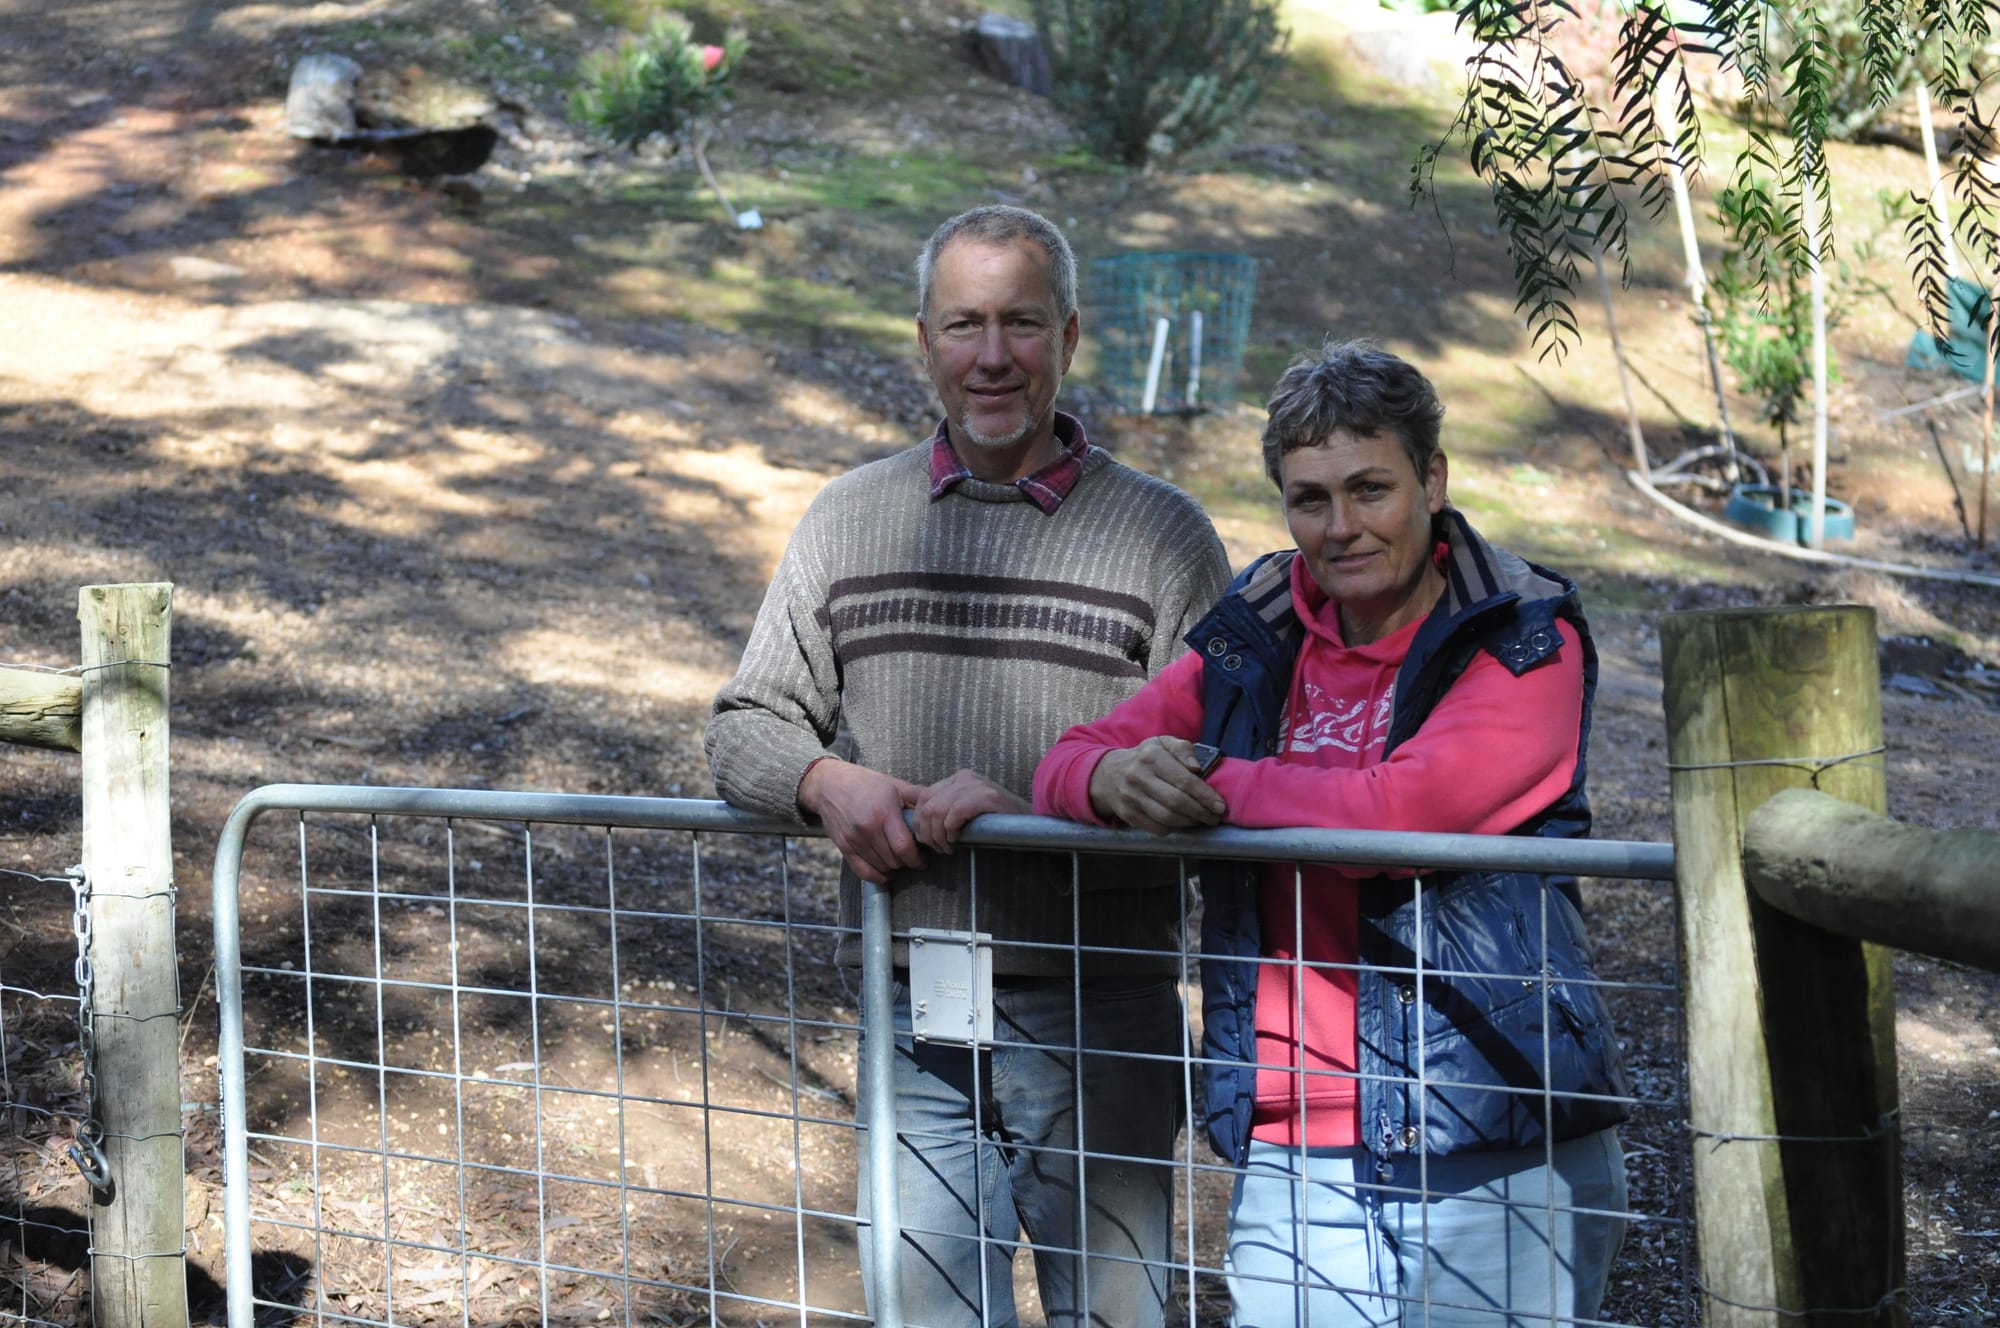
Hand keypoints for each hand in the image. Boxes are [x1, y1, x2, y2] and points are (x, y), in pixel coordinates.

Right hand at [798, 759, 925, 883]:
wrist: (829, 784)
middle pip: (894, 860)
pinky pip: (863, 872)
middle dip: (907, 862)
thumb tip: (937, 809)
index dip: (917, 859)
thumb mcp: (894, 785)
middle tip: (912, 857)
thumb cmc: (865, 783)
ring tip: (899, 860)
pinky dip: (877, 876)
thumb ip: (916, 798)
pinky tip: (886, 872)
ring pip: (881, 867)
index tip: (923, 860)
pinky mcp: (844, 847)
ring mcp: (854, 839)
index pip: (904, 847)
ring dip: (893, 868)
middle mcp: (868, 828)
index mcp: (883, 812)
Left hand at [909, 769, 1030, 854]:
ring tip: (948, 848)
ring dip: (938, 835)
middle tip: (938, 848)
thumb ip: (939, 802)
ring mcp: (976, 785)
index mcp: (958, 779)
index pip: (922, 796)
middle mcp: (965, 778)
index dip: (919, 822)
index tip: (928, 840)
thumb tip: (907, 795)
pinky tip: (957, 841)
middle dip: (927, 832)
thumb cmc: (996, 822)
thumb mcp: (964, 810)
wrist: (1030, 824)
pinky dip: (951, 831)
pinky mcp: (986, 797)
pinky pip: (954, 813)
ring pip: (937, 810)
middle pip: (927, 804)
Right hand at [1087, 736, 1226, 834]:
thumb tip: (1197, 768)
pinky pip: (1156, 828)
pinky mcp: (1127, 814)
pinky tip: (1183, 823)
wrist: (1108, 774)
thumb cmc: (1145, 758)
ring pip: (1167, 818)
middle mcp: (1138, 776)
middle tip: (1215, 817)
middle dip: (1201, 812)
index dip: (1205, 796)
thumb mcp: (1162, 743)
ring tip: (1202, 820)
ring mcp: (1130, 797)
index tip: (1220, 806)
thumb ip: (1183, 749)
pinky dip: (1174, 829)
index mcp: (1151, 756)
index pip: (1183, 780)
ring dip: (1190, 822)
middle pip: (1176, 801)